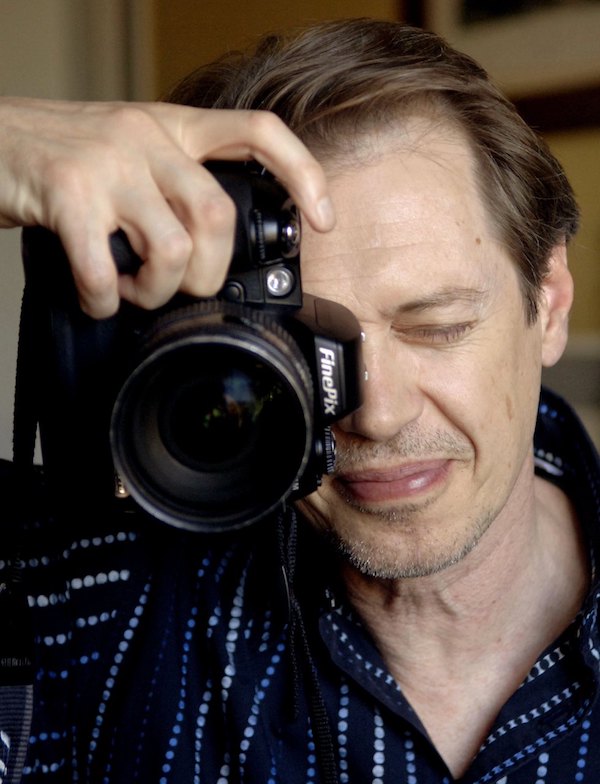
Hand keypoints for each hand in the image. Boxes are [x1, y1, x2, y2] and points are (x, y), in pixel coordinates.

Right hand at [0, 97, 334, 316]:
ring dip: (157, 292)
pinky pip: (105, 270)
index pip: (258, 132)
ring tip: (132, 290)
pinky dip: (104, 301)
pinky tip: (97, 297)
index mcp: (172, 129)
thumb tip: (211, 250)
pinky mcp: (67, 193)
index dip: (301, 175)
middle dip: (208, 274)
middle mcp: (147, 139)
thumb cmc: (64, 156)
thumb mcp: (132, 153)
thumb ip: (174, 185)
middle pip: (218, 216)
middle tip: (183, 287)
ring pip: (173, 249)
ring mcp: (108, 165)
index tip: (322, 220)